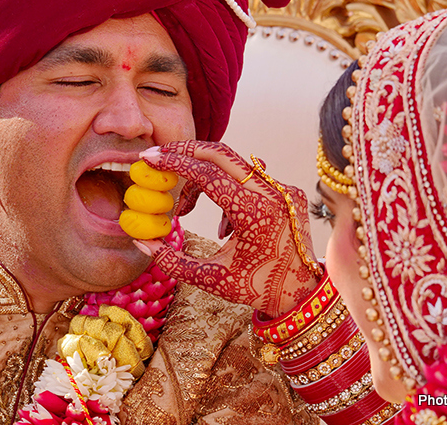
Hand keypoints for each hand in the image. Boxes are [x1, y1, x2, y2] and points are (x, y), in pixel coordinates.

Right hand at [136, 140, 319, 317]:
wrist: (304, 294)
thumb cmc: (257, 289)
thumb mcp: (211, 279)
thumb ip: (172, 261)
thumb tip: (142, 241)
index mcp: (253, 212)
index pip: (207, 173)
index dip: (174, 162)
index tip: (150, 158)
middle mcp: (272, 194)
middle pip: (221, 154)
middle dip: (187, 152)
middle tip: (161, 157)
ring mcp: (284, 190)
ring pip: (236, 166)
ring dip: (205, 177)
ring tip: (187, 209)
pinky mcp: (290, 193)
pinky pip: (253, 180)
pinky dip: (229, 190)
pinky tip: (223, 226)